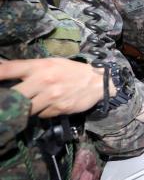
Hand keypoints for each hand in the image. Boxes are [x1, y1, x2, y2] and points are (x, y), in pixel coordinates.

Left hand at [0, 58, 114, 117]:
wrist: (98, 81)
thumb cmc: (70, 70)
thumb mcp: (49, 63)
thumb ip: (27, 68)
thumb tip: (1, 70)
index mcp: (38, 66)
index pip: (7, 69)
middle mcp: (43, 80)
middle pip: (13, 96)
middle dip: (8, 101)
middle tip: (7, 104)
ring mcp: (51, 96)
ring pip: (26, 109)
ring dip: (25, 109)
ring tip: (30, 104)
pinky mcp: (59, 109)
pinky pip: (42, 115)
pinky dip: (41, 113)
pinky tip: (47, 107)